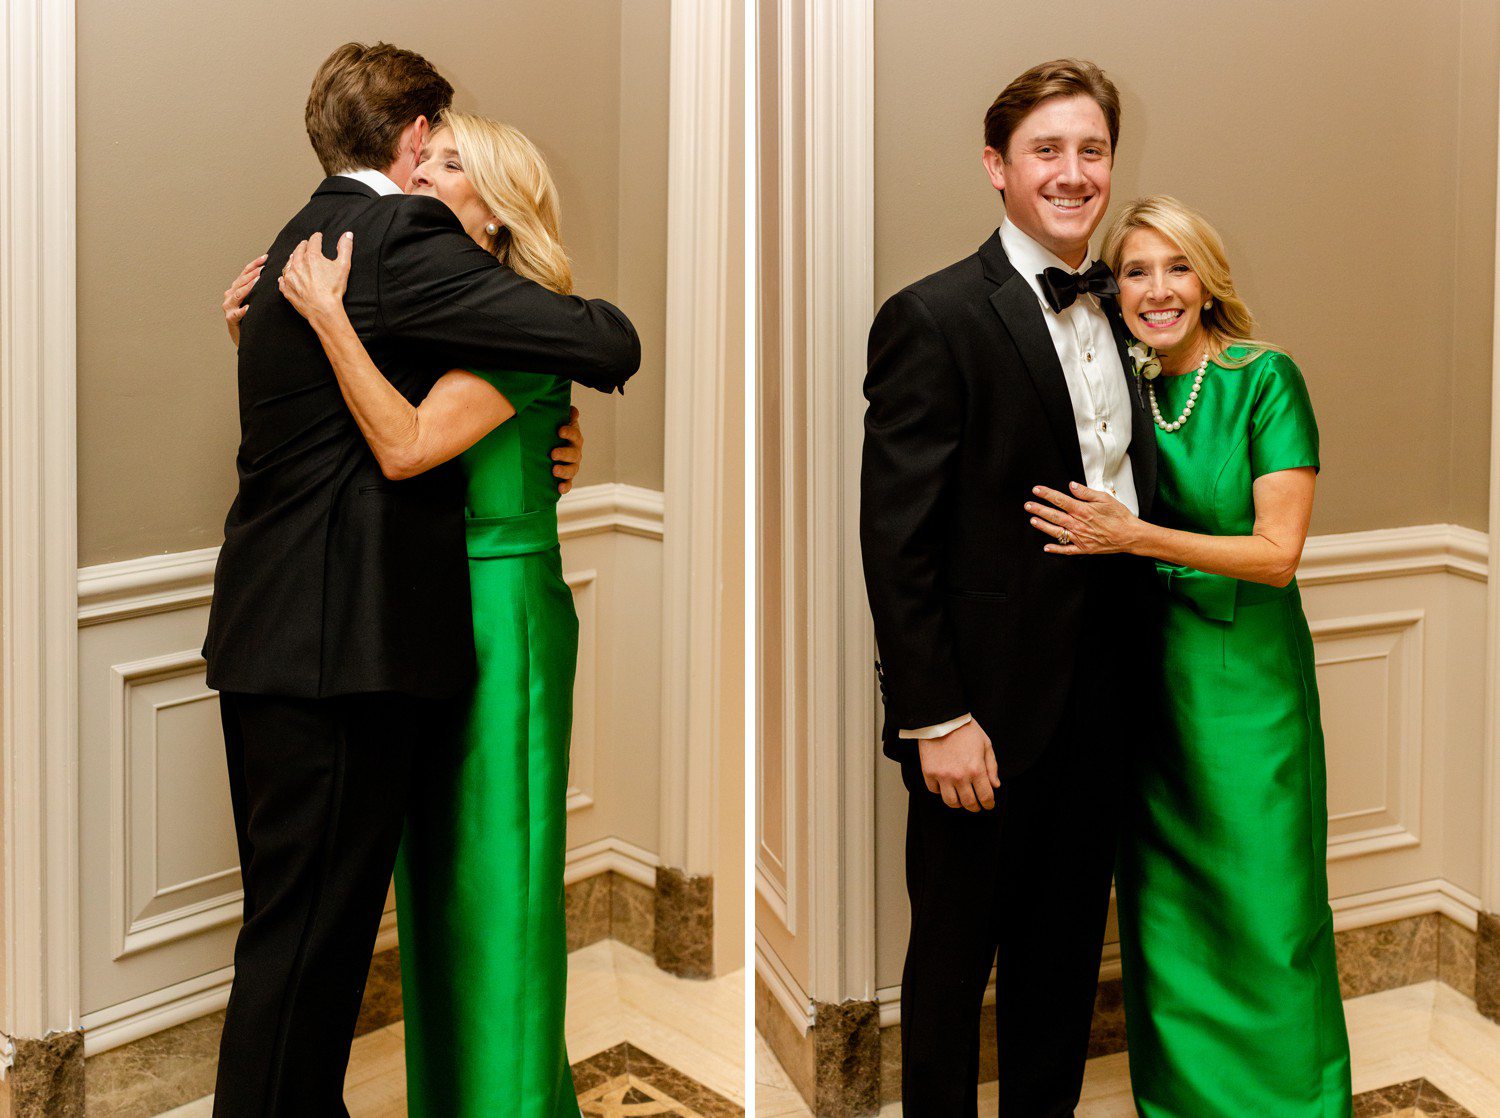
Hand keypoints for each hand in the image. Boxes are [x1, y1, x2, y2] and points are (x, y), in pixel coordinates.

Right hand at [222, 253, 266, 346]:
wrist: (244, 336)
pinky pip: (236, 314)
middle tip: (263, 268)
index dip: (254, 264)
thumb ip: (260, 288)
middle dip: (252, 273)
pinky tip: (248, 308)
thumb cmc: (251, 316)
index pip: (245, 273)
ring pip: (237, 294)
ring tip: (257, 281)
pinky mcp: (230, 319)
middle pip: (241, 281)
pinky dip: (242, 311)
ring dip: (248, 287)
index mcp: (236, 288)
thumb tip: (275, 274)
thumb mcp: (256, 300)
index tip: (265, 257)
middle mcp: (230, 295)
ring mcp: (229, 307)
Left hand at [277, 231, 352, 325]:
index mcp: (311, 256)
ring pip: (289, 263)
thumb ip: (345, 248)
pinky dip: (284, 277)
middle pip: (298, 250)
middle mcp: (298, 264)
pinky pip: (282, 280)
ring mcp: (290, 277)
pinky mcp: (287, 289)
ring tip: (295, 258)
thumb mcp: (343, 266)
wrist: (323, 310)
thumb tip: (347, 235)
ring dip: (293, 259)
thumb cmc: (333, 290)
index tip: (318, 236)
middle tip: (306, 244)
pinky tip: (286, 277)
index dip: (317, 237)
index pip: (313, 241)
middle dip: (303, 246)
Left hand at [552, 405, 583, 494]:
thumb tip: (573, 410)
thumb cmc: (553, 433)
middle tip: (552, 454)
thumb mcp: (558, 422)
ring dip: (564, 470)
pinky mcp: (567, 478)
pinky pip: (569, 484)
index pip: (574, 434)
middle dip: (564, 453)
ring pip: (572, 469)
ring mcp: (572, 465)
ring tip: (555, 470)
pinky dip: (565, 487)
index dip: (569, 432)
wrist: (550, 448)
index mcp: (574, 438)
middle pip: (573, 453)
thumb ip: (564, 415)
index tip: (559, 431)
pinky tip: (559, 489)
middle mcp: (575, 452)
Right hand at [918, 719, 1000, 810]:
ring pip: (950, 802)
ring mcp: (943, 776)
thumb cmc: (965, 729)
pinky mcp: (929, 773)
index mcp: (976, 770)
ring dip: (958, 804)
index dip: (989, 804)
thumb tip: (995, 785)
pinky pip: (934, 790)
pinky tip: (945, 786)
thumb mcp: (986, 744)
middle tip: (976, 805)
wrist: (941, 718)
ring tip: (960, 799)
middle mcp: (960, 776)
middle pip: (969, 803)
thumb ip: (992, 767)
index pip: (985, 797)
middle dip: (975, 807)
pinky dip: (940, 791)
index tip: (988, 805)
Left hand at [1025, 481, 1139, 555]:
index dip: (1047, 494)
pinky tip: (1046, 547)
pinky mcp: (1083, 548)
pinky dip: (1056, 549)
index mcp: (1083, 510)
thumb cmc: (1119, 516)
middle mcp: (1078, 524)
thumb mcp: (1105, 499)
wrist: (1130, 535)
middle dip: (1039, 509)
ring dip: (1043, 526)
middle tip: (1028, 505)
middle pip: (1054, 515)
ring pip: (1056, 532)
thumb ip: (1086, 493)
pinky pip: (1067, 550)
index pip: (1060, 500)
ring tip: (1033, 521)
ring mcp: (1079, 537)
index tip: (1036, 490)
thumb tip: (1072, 486)